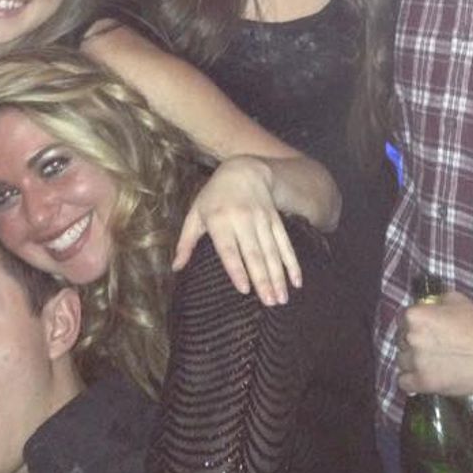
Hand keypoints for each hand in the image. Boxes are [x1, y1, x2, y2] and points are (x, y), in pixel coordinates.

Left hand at [172, 156, 301, 305]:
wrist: (244, 169)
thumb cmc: (214, 196)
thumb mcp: (195, 213)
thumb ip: (186, 242)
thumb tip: (176, 268)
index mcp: (219, 220)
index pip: (229, 249)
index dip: (237, 269)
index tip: (244, 290)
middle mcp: (243, 220)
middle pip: (254, 254)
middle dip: (263, 279)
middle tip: (269, 302)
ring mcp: (262, 219)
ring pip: (272, 251)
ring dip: (279, 276)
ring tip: (281, 299)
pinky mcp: (276, 220)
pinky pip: (286, 244)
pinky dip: (292, 263)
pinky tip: (297, 281)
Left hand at [397, 291, 472, 395]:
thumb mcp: (455, 300)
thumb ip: (436, 302)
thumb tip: (429, 306)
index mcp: (415, 316)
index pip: (402, 321)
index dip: (413, 326)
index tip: (424, 331)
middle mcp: (411, 337)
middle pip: (401, 341)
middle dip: (412, 343)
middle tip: (429, 347)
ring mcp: (416, 361)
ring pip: (401, 362)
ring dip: (412, 362)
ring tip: (428, 364)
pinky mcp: (424, 382)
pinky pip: (404, 383)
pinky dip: (411, 381)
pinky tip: (422, 378)